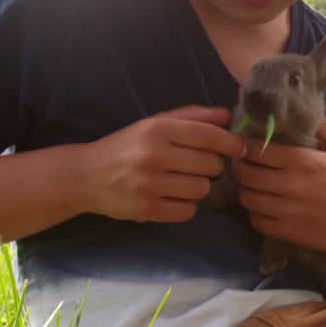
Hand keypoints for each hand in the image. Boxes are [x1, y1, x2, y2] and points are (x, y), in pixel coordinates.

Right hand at [78, 105, 244, 222]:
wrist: (86, 176)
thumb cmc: (128, 146)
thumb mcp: (156, 124)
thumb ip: (193, 117)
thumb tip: (228, 115)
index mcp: (158, 129)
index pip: (209, 136)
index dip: (231, 143)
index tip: (239, 149)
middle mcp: (153, 155)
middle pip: (211, 165)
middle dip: (212, 166)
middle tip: (199, 165)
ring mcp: (149, 184)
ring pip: (202, 189)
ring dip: (199, 186)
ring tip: (183, 181)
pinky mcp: (146, 209)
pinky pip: (188, 211)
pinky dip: (186, 205)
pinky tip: (173, 196)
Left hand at [232, 120, 325, 256]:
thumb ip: (324, 130)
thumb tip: (305, 112)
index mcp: (304, 162)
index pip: (257, 150)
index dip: (245, 147)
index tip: (244, 146)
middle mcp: (291, 185)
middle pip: (246, 174)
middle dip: (240, 168)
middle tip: (242, 165)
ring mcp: (286, 210)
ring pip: (246, 198)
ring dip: (245, 190)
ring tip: (251, 186)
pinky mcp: (285, 231)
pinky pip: (255, 220)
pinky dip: (254, 212)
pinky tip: (263, 207)